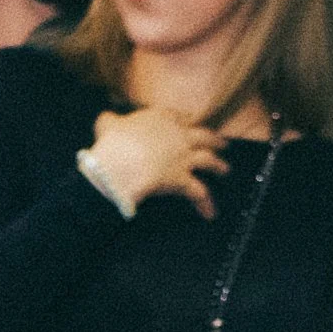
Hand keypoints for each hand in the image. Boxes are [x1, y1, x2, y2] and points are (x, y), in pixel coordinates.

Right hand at [90, 104, 229, 217]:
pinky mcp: (181, 180)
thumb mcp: (107, 125)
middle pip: (202, 135)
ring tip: (225, 170)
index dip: (185, 121)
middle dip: (213, 140)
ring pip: (208, 160)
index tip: (189, 123)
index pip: (179, 117)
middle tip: (221, 144)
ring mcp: (183, 157)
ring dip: (219, 166)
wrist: (116, 166)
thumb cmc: (111, 144)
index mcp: (161, 119)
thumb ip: (110, 120)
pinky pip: (198, 193)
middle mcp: (178, 135)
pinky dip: (206, 204)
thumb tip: (108, 119)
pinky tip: (210, 214)